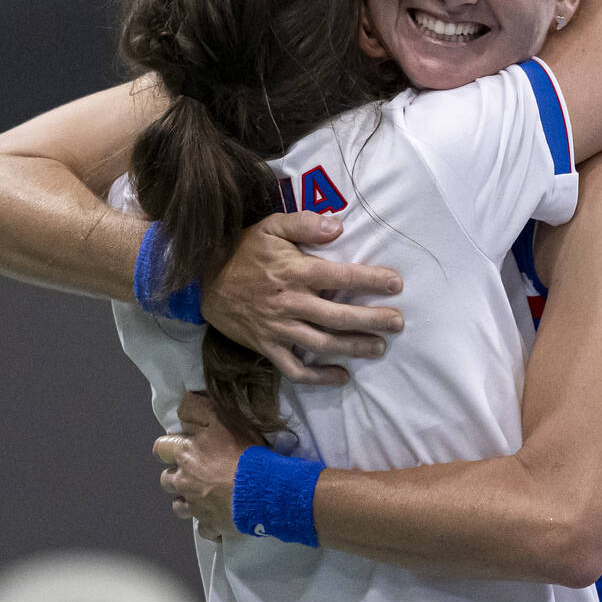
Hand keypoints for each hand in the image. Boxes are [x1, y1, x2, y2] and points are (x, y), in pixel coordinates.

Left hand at [155, 392, 245, 538]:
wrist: (261, 489)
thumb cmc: (242, 451)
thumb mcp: (220, 418)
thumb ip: (196, 408)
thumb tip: (181, 403)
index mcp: (184, 455)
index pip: (161, 449)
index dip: (169, 447)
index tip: (179, 446)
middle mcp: (184, 481)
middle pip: (167, 480)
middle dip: (175, 476)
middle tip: (194, 472)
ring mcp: (196, 506)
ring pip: (179, 507)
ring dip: (187, 501)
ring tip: (202, 496)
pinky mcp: (210, 525)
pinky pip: (205, 529)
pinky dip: (210, 524)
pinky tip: (219, 518)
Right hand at [201, 211, 402, 385]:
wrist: (203, 280)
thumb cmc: (243, 250)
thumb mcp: (271, 226)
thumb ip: (304, 223)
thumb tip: (338, 226)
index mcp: (294, 271)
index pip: (341, 276)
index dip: (371, 281)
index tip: (396, 284)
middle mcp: (289, 302)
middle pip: (338, 316)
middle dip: (372, 320)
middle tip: (397, 323)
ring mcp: (278, 328)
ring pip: (322, 344)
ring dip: (353, 348)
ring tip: (378, 347)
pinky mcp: (266, 346)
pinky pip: (295, 369)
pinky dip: (319, 377)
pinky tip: (341, 376)